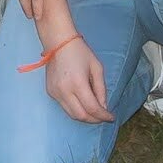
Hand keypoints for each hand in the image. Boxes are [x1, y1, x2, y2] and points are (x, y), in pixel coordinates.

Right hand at [31, 11, 112, 126]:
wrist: (58, 43)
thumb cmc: (80, 52)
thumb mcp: (97, 68)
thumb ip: (101, 89)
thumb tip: (103, 107)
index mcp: (78, 83)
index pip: (92, 108)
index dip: (103, 116)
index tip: (111, 117)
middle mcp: (64, 91)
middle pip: (81, 116)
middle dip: (94, 120)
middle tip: (103, 117)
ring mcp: (55, 93)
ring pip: (71, 115)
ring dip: (85, 117)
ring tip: (95, 113)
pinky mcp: (50, 92)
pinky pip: (65, 107)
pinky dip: (75, 109)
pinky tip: (82, 104)